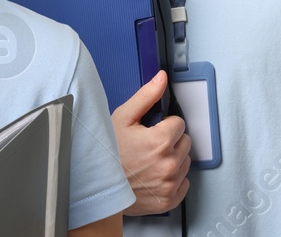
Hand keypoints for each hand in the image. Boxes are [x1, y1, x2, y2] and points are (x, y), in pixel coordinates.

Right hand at [113, 71, 190, 214]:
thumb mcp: (122, 118)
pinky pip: (184, 183)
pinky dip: (172, 179)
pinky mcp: (169, 200)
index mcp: (160, 141)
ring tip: (149, 160)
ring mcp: (169, 184)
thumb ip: (146, 96)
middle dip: (170, 141)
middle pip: (185, 142)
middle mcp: (168, 164)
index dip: (164, 125)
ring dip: (172, 159)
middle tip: (148, 145)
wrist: (95, 185)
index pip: (179, 123)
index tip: (151, 131)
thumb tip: (161, 79)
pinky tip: (154, 175)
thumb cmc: (105, 153)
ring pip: (185, 162)